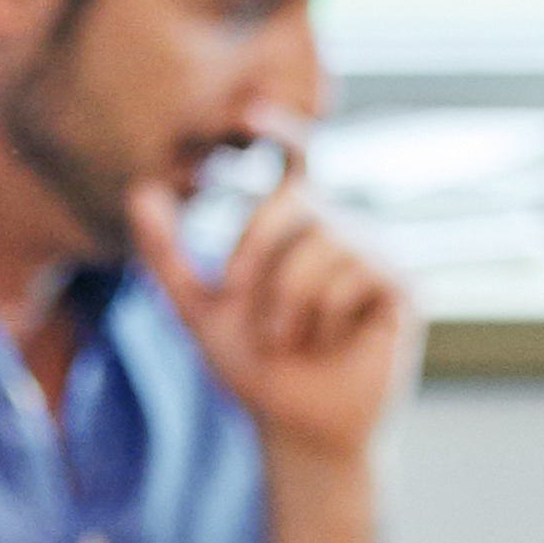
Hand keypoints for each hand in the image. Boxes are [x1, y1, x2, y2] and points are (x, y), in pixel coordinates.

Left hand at [133, 164, 418, 483]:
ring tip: (287, 339)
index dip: (280, 132)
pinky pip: (357, 272)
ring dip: (286, 301)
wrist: (298, 431)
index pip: (294, 162)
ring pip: (320, 245)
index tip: (250, 111)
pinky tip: (327, 343)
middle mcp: (340, 230)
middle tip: (240, 306)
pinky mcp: (403, 286)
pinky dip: (325, 313)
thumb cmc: (258, 372)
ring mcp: (376, 255)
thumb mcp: (199, 311)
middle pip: (292, 205)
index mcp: (296, 228)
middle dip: (253, 254)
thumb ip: (168, 254)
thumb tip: (140, 190)